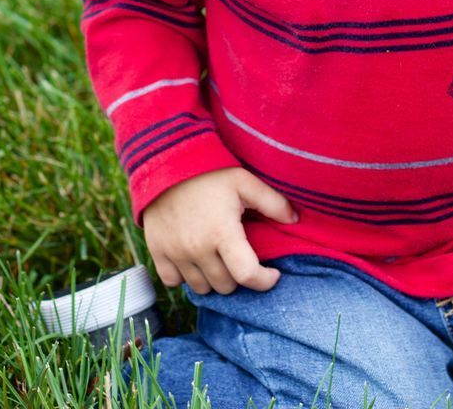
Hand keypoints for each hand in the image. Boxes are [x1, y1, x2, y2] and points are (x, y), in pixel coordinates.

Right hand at [142, 167, 298, 294]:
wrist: (166, 164)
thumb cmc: (210, 173)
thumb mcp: (244, 181)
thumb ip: (272, 202)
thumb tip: (295, 220)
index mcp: (223, 233)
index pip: (247, 275)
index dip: (265, 281)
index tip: (272, 274)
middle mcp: (198, 249)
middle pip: (226, 286)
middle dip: (238, 275)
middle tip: (240, 256)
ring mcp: (176, 253)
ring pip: (201, 288)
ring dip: (213, 278)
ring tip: (218, 257)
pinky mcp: (158, 253)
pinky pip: (174, 282)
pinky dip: (185, 277)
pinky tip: (194, 259)